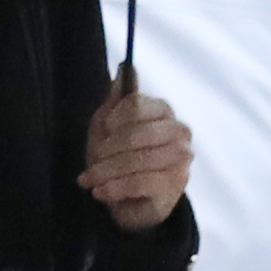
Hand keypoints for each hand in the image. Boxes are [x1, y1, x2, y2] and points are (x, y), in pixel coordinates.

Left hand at [81, 83, 190, 231]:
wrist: (131, 204)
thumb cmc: (119, 159)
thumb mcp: (108, 127)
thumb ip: (116, 98)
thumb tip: (125, 66)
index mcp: (164, 111)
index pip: (138, 105)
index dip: (114, 119)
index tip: (103, 132)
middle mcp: (179, 132)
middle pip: (136, 134)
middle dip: (107, 150)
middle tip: (90, 162)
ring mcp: (180, 160)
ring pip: (137, 160)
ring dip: (106, 172)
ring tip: (89, 180)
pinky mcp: (174, 186)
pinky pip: (140, 183)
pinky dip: (115, 188)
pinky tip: (100, 192)